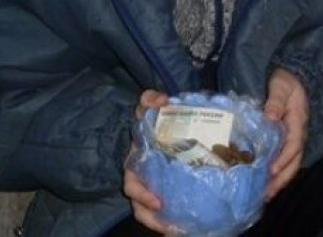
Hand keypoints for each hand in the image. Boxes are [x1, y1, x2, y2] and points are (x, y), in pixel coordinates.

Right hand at [123, 89, 169, 233]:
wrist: (162, 126)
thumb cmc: (152, 120)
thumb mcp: (148, 107)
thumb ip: (150, 100)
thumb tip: (161, 99)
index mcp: (136, 165)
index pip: (132, 185)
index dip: (142, 196)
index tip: (158, 204)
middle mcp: (142, 180)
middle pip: (142, 209)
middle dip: (155, 221)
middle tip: (173, 228)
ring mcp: (154, 188)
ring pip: (153, 215)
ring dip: (165, 225)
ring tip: (181, 231)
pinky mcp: (168, 191)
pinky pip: (168, 210)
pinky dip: (175, 220)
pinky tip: (189, 225)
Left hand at [264, 68, 308, 200]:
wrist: (293, 78)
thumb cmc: (286, 83)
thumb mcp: (281, 88)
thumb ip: (276, 102)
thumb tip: (270, 117)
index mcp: (298, 123)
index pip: (294, 145)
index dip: (284, 159)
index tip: (272, 170)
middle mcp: (298, 134)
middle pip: (294, 162)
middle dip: (282, 179)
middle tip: (268, 193)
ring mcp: (293, 138)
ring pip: (290, 164)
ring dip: (279, 180)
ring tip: (265, 194)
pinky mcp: (286, 140)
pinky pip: (284, 159)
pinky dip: (277, 172)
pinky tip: (265, 181)